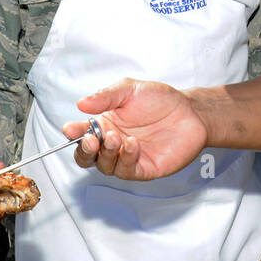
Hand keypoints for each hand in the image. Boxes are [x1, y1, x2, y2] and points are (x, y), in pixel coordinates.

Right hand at [68, 78, 206, 180]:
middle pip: (87, 156)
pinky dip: (125, 159)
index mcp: (105, 124)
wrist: (190, 111)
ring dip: (107, 154)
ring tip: (117, 137)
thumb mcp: (130, 89)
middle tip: (91, 139)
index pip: (82, 134)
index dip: (73, 133)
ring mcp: (127, 158)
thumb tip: (81, 103)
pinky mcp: (143, 169)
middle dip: (84, 151)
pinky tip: (132, 144)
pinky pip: (126, 171)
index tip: (70, 129)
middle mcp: (113, 143)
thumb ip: (105, 96)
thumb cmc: (160, 100)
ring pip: (105, 166)